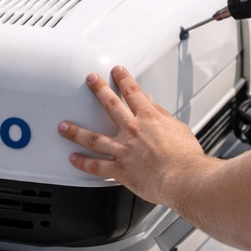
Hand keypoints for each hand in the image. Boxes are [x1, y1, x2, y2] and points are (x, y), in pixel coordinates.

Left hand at [58, 66, 214, 205]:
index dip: (123, 79)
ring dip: (76, 131)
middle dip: (98, 90)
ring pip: (94, 138)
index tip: (116, 71)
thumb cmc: (186, 158)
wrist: (184, 178)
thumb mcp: (178, 128)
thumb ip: (162, 115)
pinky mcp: (120, 170)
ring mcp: (124, 150)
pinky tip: (73, 158)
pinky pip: (97, 166)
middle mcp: (133, 131)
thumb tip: (151, 104)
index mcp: (149, 118)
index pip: (133, 92)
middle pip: (110, 105)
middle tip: (89, 80)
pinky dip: (83, 163)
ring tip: (64, 126)